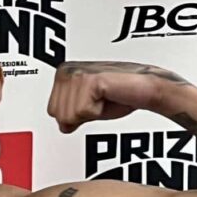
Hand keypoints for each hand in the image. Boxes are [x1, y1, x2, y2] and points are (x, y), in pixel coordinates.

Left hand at [47, 61, 189, 132]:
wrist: (143, 88)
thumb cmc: (119, 94)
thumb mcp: (86, 108)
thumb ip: (69, 113)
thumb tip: (61, 125)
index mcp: (63, 74)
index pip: (52, 111)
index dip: (74, 116)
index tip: (91, 104)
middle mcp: (67, 71)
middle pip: (59, 115)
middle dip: (81, 116)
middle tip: (99, 103)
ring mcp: (77, 75)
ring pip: (69, 116)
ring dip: (91, 114)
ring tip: (104, 100)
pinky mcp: (89, 81)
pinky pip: (83, 112)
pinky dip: (98, 112)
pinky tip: (108, 98)